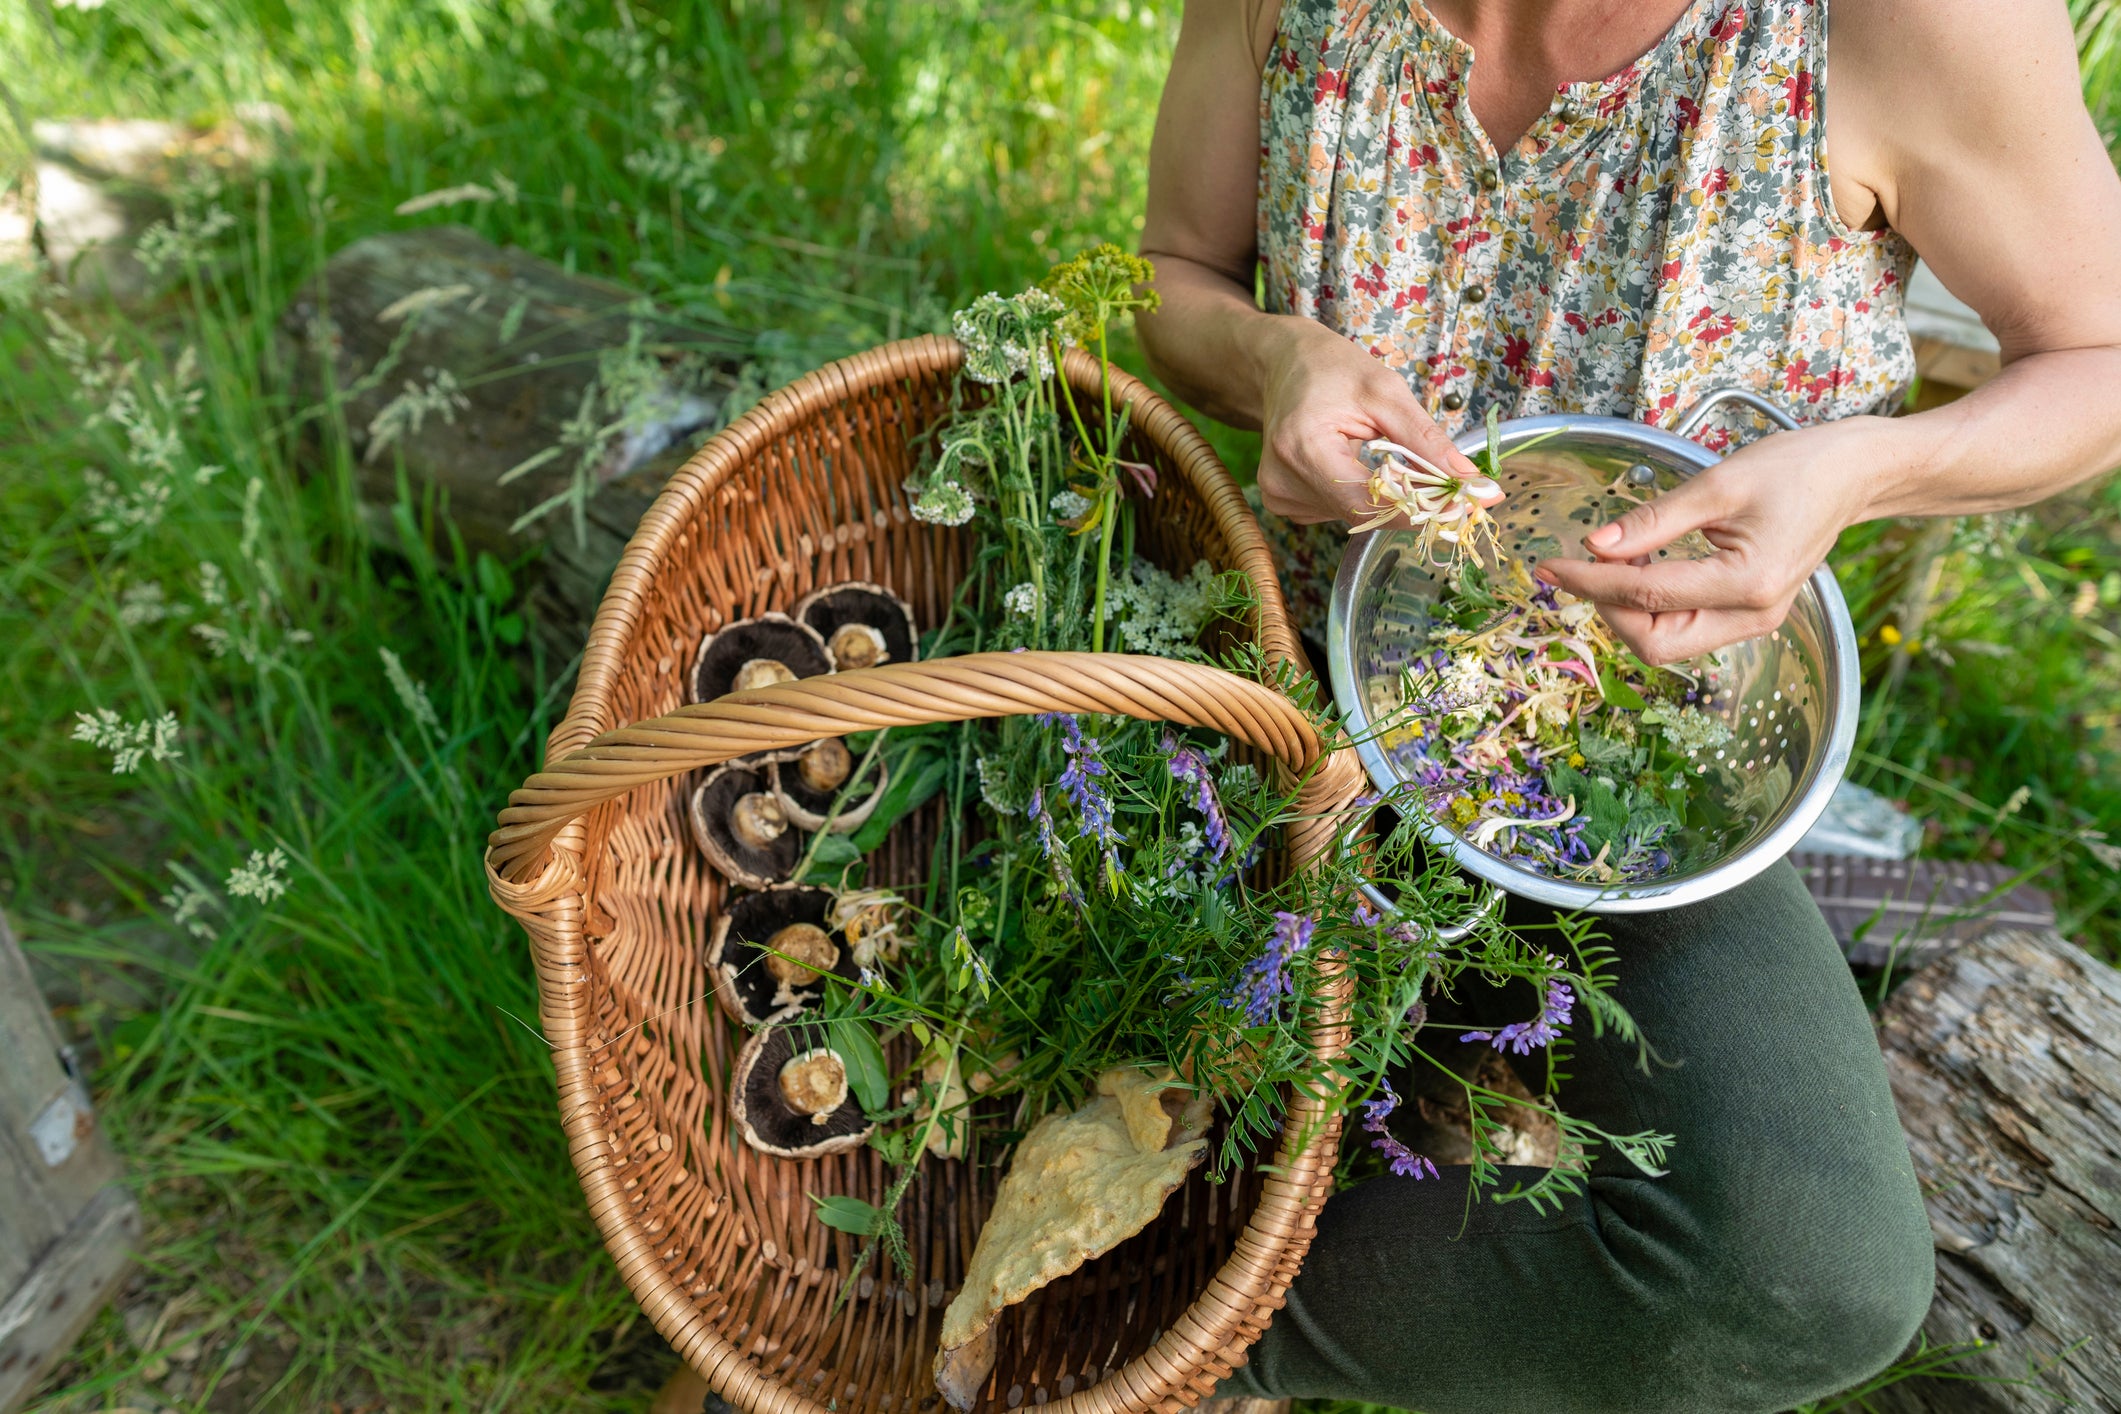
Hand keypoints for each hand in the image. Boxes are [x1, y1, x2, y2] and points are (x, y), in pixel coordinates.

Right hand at [1255, 319, 1495, 523]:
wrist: (1285, 364)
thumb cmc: (1332, 369)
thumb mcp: (1386, 393)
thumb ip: (1428, 442)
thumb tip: (1472, 483)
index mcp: (1302, 447)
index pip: (1366, 503)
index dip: (1418, 510)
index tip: (1462, 505)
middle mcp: (1281, 479)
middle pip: (1361, 513)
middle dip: (1407, 501)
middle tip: (1443, 483)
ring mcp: (1278, 494)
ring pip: (1352, 517)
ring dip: (1382, 496)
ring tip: (1379, 453)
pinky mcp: (1281, 500)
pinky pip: (1336, 511)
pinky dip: (1358, 495)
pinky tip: (1353, 464)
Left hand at [1534, 418, 1886, 664]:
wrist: (1852, 475)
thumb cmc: (1795, 468)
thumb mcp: (1718, 483)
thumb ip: (1653, 520)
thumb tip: (1594, 546)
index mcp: (1749, 582)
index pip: (1647, 595)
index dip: (1590, 581)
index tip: (1551, 563)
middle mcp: (1755, 615)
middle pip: (1655, 642)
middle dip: (1608, 609)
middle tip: (1580, 567)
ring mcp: (1756, 621)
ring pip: (1667, 643)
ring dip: (1627, 612)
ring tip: (1607, 566)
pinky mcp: (1751, 616)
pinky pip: (1686, 629)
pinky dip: (1652, 608)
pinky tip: (1636, 573)